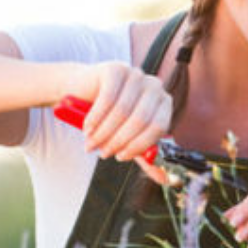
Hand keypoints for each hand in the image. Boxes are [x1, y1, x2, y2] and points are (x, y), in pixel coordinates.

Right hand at [66, 62, 171, 181]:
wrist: (82, 91)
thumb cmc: (109, 116)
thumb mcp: (128, 137)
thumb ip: (146, 156)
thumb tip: (164, 179)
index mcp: (163, 103)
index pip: (158, 128)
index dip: (139, 146)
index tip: (121, 157)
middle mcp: (154, 86)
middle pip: (141, 120)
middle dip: (119, 141)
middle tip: (103, 153)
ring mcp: (135, 74)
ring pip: (122, 111)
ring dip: (104, 133)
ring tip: (92, 143)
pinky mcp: (116, 69)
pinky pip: (107, 99)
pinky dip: (95, 118)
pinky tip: (87, 128)